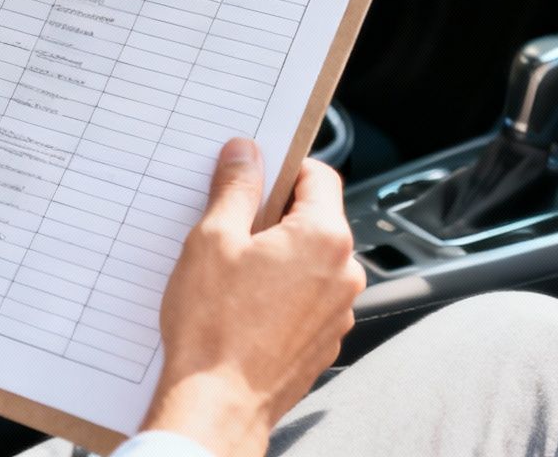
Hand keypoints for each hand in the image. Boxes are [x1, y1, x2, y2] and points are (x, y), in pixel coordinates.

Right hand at [141, 138, 366, 456]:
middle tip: (230, 228)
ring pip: (310, 261)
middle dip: (274, 216)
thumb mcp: (213, 239)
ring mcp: (338, 312)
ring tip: (231, 275)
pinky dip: (280, 293)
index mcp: (324, 238)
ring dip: (277, 257)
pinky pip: (307, 298)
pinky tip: (242, 306)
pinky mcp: (323, 341)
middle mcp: (344, 273)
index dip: (282, 167)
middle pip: (315, 219)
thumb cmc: (214, 329)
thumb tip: (245, 153)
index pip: (318, 175)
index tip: (253, 174)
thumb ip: (236, 187)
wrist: (218, 405)